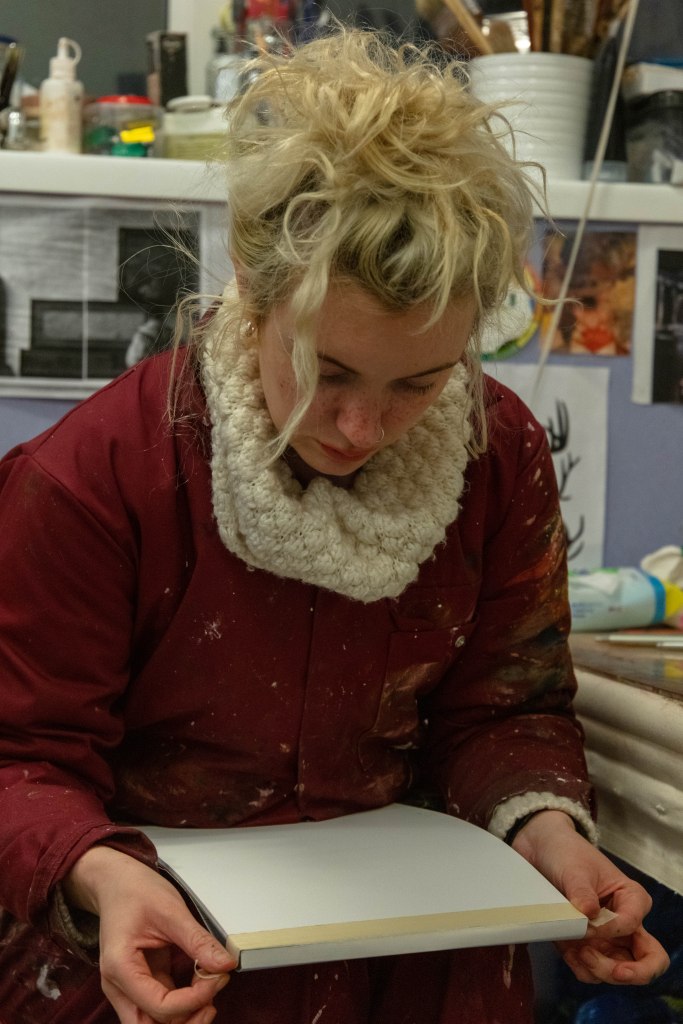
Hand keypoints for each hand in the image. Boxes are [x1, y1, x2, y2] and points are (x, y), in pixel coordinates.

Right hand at [63, 845, 236, 1023]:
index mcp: (120, 968)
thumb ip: (197, 941)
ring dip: (184, 1017)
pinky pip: (159, 1007)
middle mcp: (118, 987)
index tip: (217, 978)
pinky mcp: (140, 984)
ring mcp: (127, 988)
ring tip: (210, 994)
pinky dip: (182, 1005)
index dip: (193, 1000)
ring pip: (154, 1023)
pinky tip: (202, 988)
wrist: (116, 882)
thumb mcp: (170, 911)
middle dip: (186, 1021)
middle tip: (214, 997)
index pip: (159, 1006)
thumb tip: (225, 964)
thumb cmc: (135, 891)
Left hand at [512, 810, 669, 985]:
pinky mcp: (585, 946)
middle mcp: (623, 924)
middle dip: (628, 972)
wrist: (540, 850)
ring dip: (598, 970)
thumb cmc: (566, 853)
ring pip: (616, 973)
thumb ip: (583, 893)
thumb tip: (589, 916)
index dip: (611, 930)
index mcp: (632, 899)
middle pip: (644, 962)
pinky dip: (581, 968)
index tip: (587, 923)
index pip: (632, 925)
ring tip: (577, 952)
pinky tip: (568, 952)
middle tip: (607, 967)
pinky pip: (590, 971)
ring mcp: (605, 938)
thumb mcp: (575, 869)